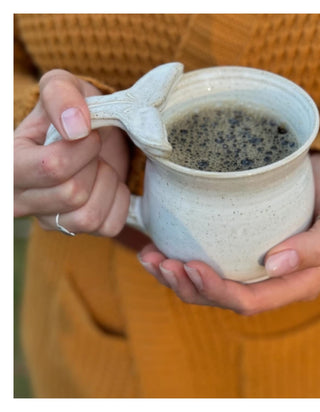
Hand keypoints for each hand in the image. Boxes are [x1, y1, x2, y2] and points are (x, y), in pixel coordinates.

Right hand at [14, 69, 130, 235]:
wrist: (93, 134)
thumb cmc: (74, 112)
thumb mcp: (63, 87)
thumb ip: (61, 95)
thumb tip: (76, 127)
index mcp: (11, 164)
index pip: (53, 168)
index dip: (84, 148)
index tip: (87, 133)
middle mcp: (22, 200)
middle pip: (73, 194)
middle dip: (94, 165)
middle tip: (92, 152)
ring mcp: (51, 221)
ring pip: (89, 216)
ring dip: (106, 184)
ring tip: (98, 167)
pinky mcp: (78, 230)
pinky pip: (109, 226)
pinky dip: (118, 201)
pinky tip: (108, 185)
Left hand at [138, 152, 319, 314]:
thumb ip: (319, 244)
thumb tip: (275, 265)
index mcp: (295, 283)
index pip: (250, 301)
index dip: (216, 291)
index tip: (189, 265)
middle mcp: (271, 283)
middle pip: (222, 299)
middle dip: (187, 286)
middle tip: (161, 262)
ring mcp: (253, 269)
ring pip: (209, 287)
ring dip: (177, 278)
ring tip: (151, 258)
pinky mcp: (239, 252)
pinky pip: (208, 265)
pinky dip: (180, 261)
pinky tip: (158, 248)